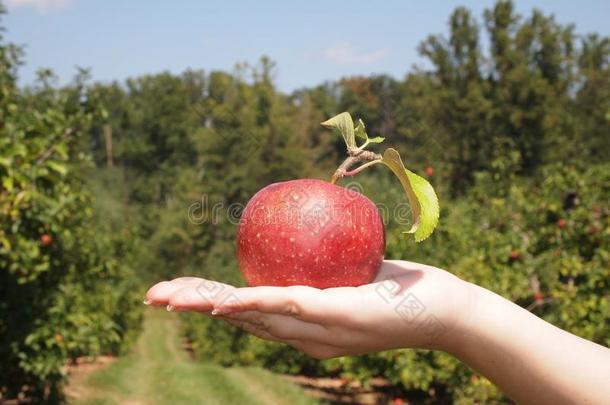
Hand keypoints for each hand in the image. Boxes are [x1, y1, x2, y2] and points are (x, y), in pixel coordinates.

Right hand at [145, 260, 472, 358]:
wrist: (446, 312)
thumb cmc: (402, 292)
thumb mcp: (355, 278)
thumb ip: (326, 267)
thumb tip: (307, 234)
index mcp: (305, 328)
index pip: (250, 313)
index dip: (212, 302)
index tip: (180, 290)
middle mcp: (306, 338)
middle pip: (241, 319)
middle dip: (196, 306)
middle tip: (153, 296)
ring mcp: (321, 332)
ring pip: (256, 316)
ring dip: (212, 306)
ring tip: (172, 297)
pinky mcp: (338, 320)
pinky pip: (290, 307)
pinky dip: (255, 303)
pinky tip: (228, 299)